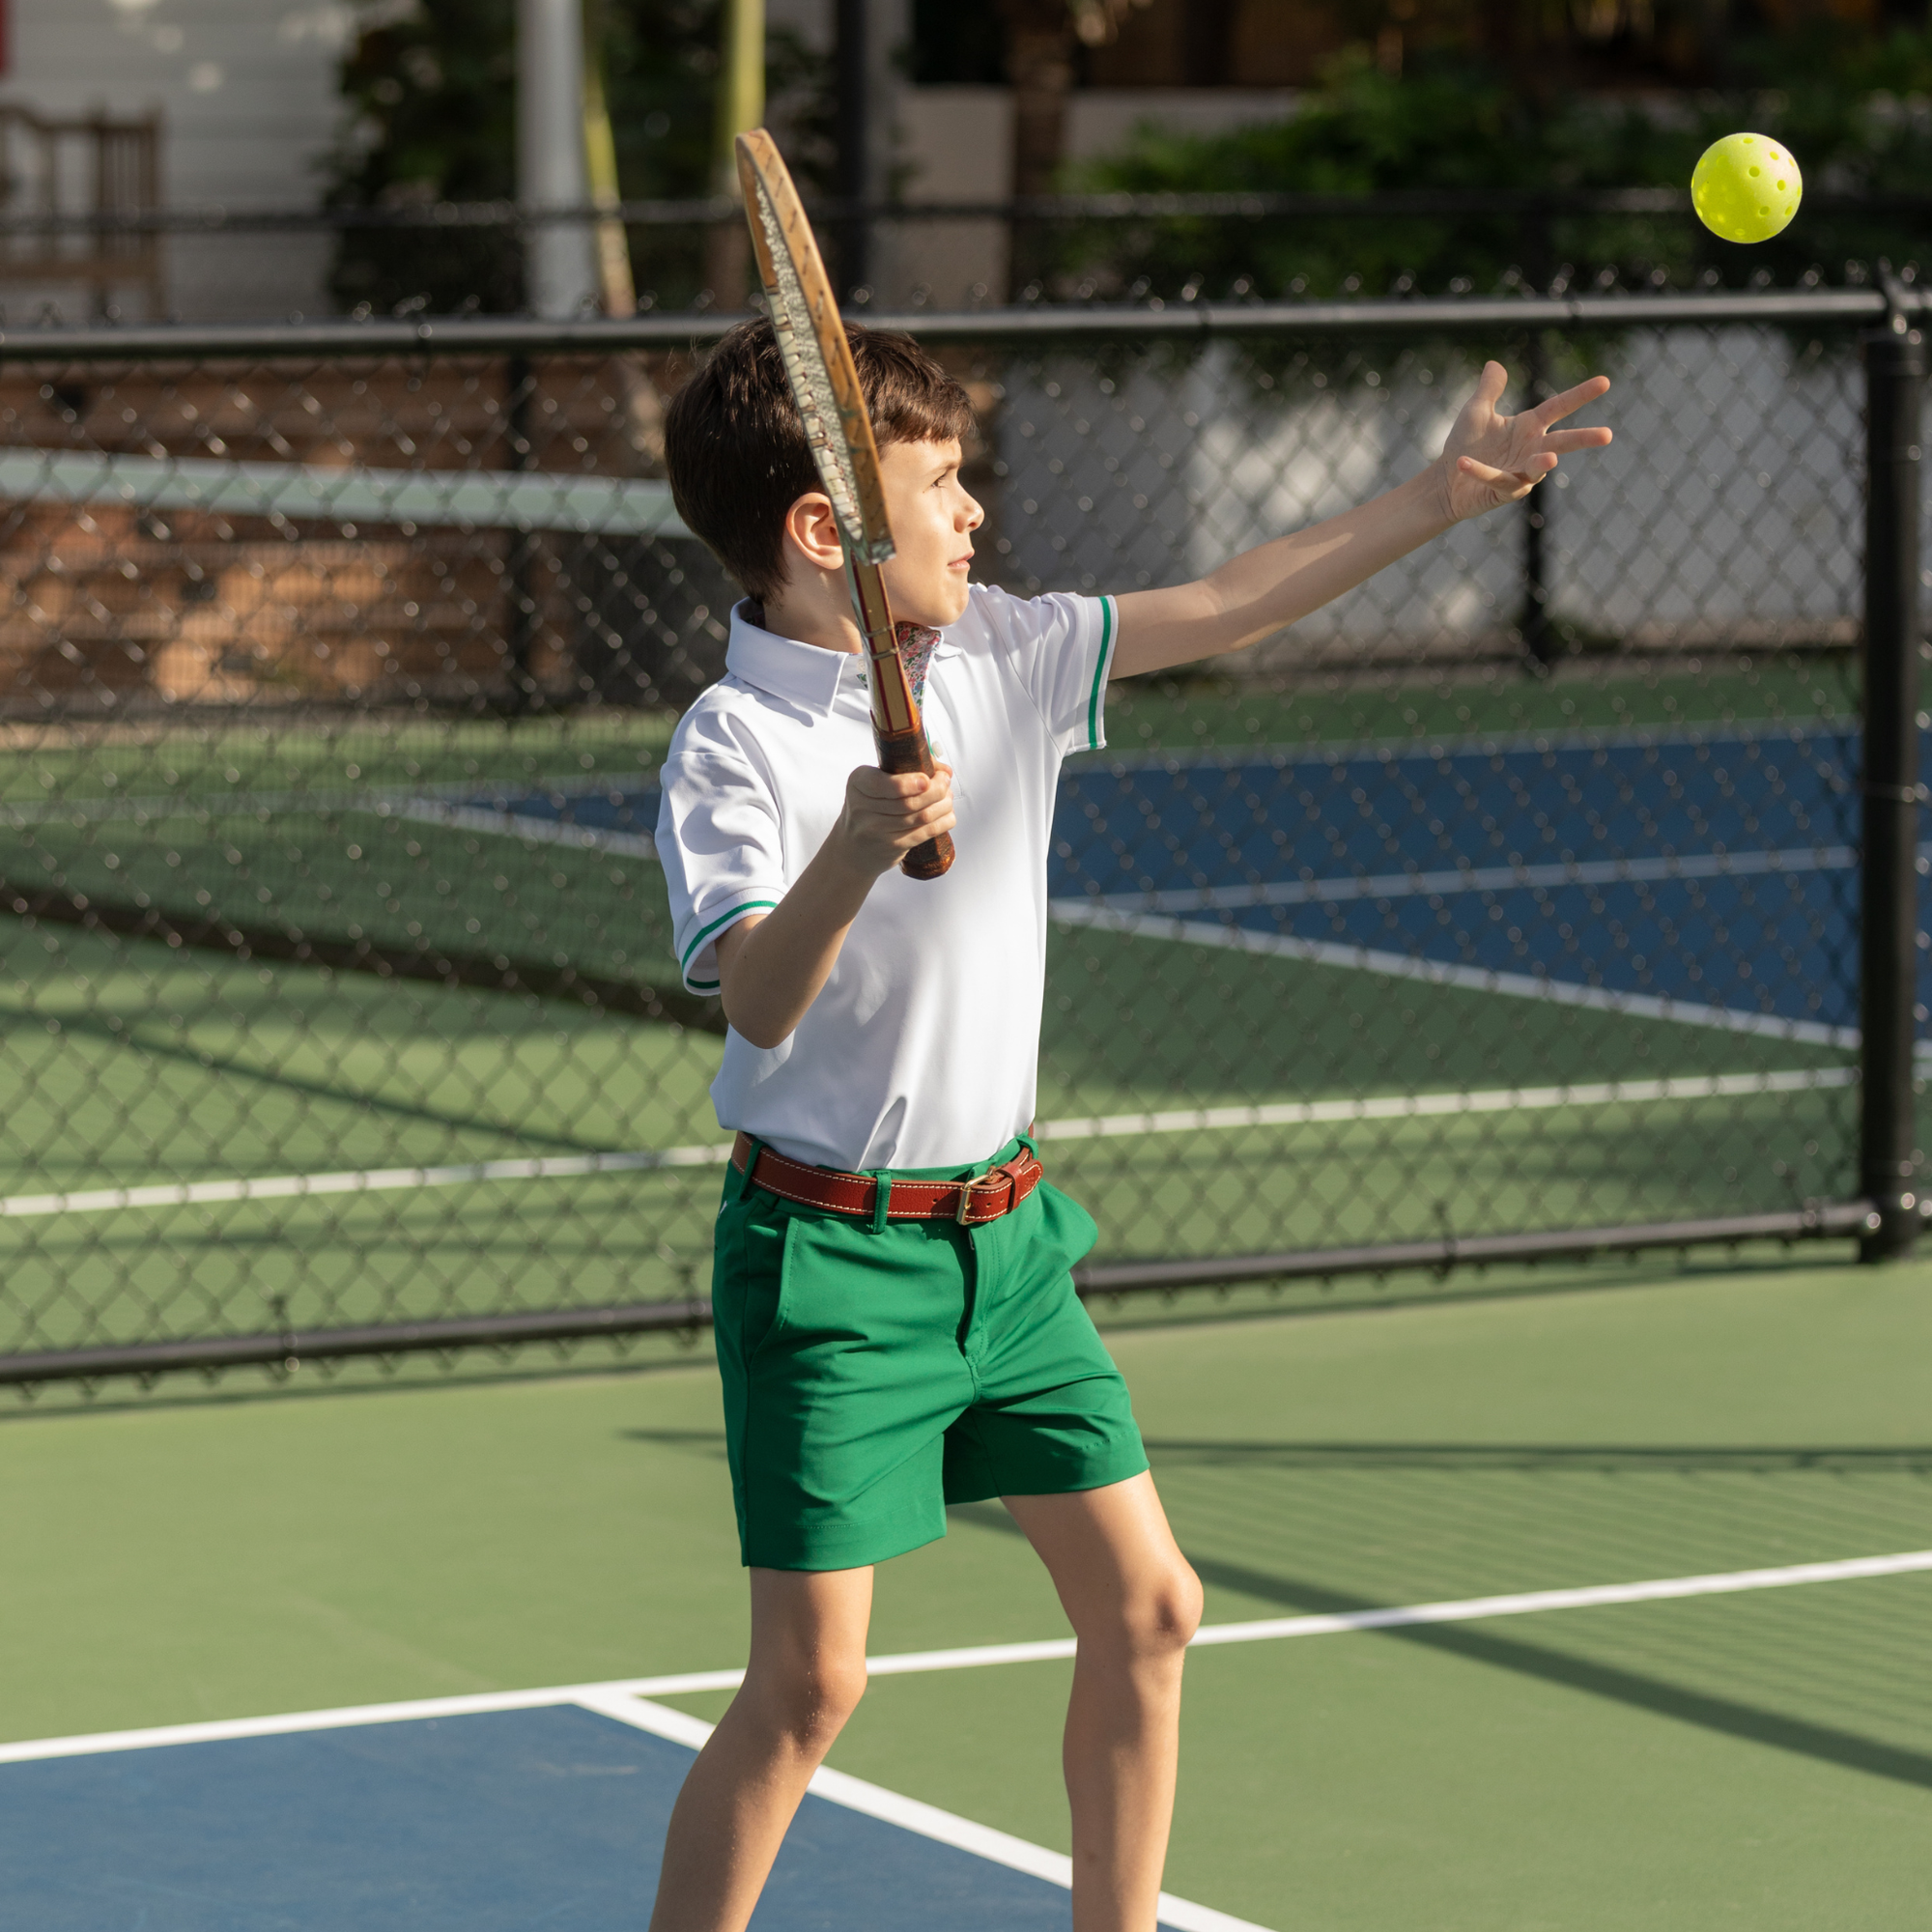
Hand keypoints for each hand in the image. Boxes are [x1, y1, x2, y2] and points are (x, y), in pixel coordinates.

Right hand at [830, 763, 955, 877]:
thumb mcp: (877, 782)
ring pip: (920, 816)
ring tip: (948, 798)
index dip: (910, 783)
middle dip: (936, 790)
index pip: (885, 784)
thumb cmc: (871, 807)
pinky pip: (924, 833)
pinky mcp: (891, 846)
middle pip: (909, 801)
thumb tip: (944, 770)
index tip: (927, 779)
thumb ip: (906, 769)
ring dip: (942, 806)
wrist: (854, 847)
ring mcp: (876, 830)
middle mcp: (862, 807)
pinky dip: (942, 823)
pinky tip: (948, 816)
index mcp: (858, 783)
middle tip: (945, 783)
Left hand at [1435, 362, 1612, 523]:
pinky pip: (1496, 480)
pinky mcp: (1503, 492)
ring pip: (1536, 469)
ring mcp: (1520, 473)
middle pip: (1562, 443)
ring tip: (1549, 459)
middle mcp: (1531, 450)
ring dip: (1541, 464)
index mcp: (1529, 426)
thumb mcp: (1476, 412)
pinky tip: (1464, 462)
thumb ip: (1489, 390)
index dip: (1580, 394)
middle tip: (1607, 435)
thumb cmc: (1466, 445)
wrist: (1448, 480)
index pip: (1559, 407)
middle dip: (1583, 438)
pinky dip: (1481, 472)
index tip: (1605, 381)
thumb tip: (1494, 364)